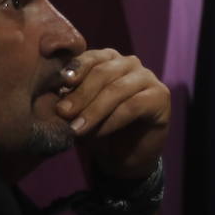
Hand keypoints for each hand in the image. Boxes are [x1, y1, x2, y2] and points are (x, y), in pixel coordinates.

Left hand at [54, 49, 169, 179]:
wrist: (124, 157)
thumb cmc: (99, 128)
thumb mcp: (79, 112)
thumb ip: (69, 99)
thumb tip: (54, 92)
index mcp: (108, 60)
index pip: (91, 57)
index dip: (76, 68)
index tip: (60, 83)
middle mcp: (129, 63)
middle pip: (103, 72)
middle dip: (81, 94)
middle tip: (63, 113)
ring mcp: (147, 78)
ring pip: (117, 89)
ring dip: (94, 110)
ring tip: (77, 128)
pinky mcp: (161, 96)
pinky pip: (132, 106)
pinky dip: (112, 120)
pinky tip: (99, 132)